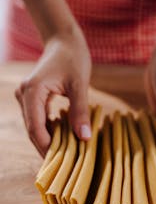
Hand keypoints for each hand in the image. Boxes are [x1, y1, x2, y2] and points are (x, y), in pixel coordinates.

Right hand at [15, 31, 91, 156]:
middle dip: (47, 147)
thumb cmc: (73, 58)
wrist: (64, 41)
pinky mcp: (32, 97)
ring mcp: (26, 96)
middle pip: (33, 130)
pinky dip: (49, 129)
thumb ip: (80, 111)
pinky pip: (38, 118)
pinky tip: (63, 136)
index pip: (35, 128)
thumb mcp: (79, 84)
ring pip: (34, 126)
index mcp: (32, 91)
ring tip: (67, 152)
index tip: (62, 162)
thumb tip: (84, 138)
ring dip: (49, 139)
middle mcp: (24, 95)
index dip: (47, 147)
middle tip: (66, 163)